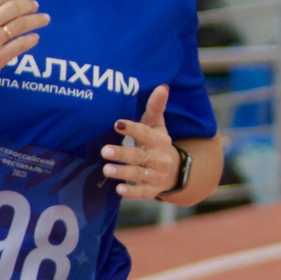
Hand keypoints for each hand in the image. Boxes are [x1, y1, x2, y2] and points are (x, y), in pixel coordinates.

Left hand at [104, 84, 179, 198]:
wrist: (176, 171)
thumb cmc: (158, 144)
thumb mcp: (158, 126)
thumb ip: (156, 108)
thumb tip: (163, 86)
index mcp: (160, 140)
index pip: (146, 133)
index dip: (132, 129)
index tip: (117, 124)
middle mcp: (159, 158)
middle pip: (140, 156)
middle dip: (123, 154)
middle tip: (104, 151)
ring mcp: (156, 175)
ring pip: (139, 174)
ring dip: (123, 172)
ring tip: (106, 169)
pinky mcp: (152, 190)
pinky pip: (143, 193)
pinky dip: (132, 192)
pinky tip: (119, 190)